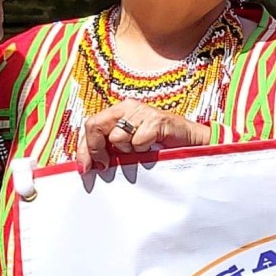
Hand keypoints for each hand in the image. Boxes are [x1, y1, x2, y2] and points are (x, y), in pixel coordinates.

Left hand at [78, 104, 211, 173]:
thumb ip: (110, 149)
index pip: (91, 124)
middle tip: (104, 165)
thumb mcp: (129, 146)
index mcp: (119, 111)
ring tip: (140, 152)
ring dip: (126, 150)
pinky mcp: (157, 120)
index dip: (84, 148)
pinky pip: (138, 140)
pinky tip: (152, 148)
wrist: (192, 144)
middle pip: (95, 124)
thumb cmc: (159, 146)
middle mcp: (128, 107)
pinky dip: (142, 150)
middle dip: (95, 149)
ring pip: (117, 136)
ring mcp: (143, 112)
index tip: (86, 168)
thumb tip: (88, 164)